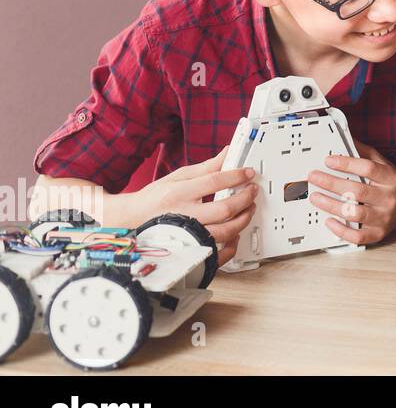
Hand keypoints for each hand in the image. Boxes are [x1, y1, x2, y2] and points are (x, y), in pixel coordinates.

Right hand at [126, 146, 257, 267]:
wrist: (131, 221)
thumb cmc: (155, 199)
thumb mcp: (178, 177)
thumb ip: (206, 167)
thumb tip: (227, 153)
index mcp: (179, 194)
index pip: (214, 182)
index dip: (236, 176)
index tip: (249, 173)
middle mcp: (183, 215)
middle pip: (223, 209)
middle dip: (245, 199)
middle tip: (252, 192)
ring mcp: (186, 236)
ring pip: (224, 232)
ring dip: (243, 220)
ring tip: (248, 209)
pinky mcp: (189, 252)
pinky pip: (217, 255)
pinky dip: (232, 245)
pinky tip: (236, 234)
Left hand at [307, 140, 395, 244]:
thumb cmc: (393, 183)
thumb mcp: (384, 164)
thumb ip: (365, 153)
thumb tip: (344, 140)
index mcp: (391, 178)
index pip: (368, 168)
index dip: (347, 164)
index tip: (328, 160)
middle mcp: (389, 198)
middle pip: (358, 191)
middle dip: (332, 183)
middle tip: (314, 177)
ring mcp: (384, 218)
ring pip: (355, 214)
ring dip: (331, 206)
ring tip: (315, 197)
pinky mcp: (378, 233)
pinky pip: (358, 236)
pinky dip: (341, 230)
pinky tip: (328, 221)